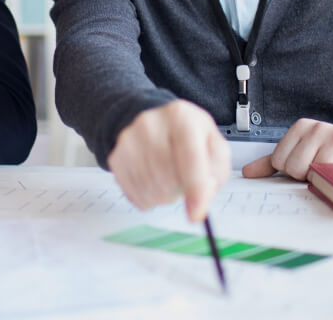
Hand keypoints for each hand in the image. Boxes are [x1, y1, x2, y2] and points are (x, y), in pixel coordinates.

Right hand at [107, 100, 229, 221]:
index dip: (195, 189)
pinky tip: (154, 181)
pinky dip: (148, 196)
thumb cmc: (187, 135)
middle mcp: (151, 124)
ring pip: (149, 189)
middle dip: (180, 190)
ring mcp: (129, 140)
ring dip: (164, 195)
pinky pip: (133, 193)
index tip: (197, 214)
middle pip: (167, 179)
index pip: (190, 158)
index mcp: (181, 117)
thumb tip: (200, 202)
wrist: (154, 120)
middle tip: (183, 179)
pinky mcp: (116, 156)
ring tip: (169, 177)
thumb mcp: (213, 145)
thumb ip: (215, 172)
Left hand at [241, 118, 332, 180]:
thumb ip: (271, 162)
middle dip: (306, 175)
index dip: (292, 170)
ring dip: (324, 179)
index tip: (306, 164)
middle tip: (319, 168)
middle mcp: (319, 128)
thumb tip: (247, 172)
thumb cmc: (327, 153)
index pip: (280, 161)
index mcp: (302, 126)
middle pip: (295, 168)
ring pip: (315, 174)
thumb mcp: (298, 153)